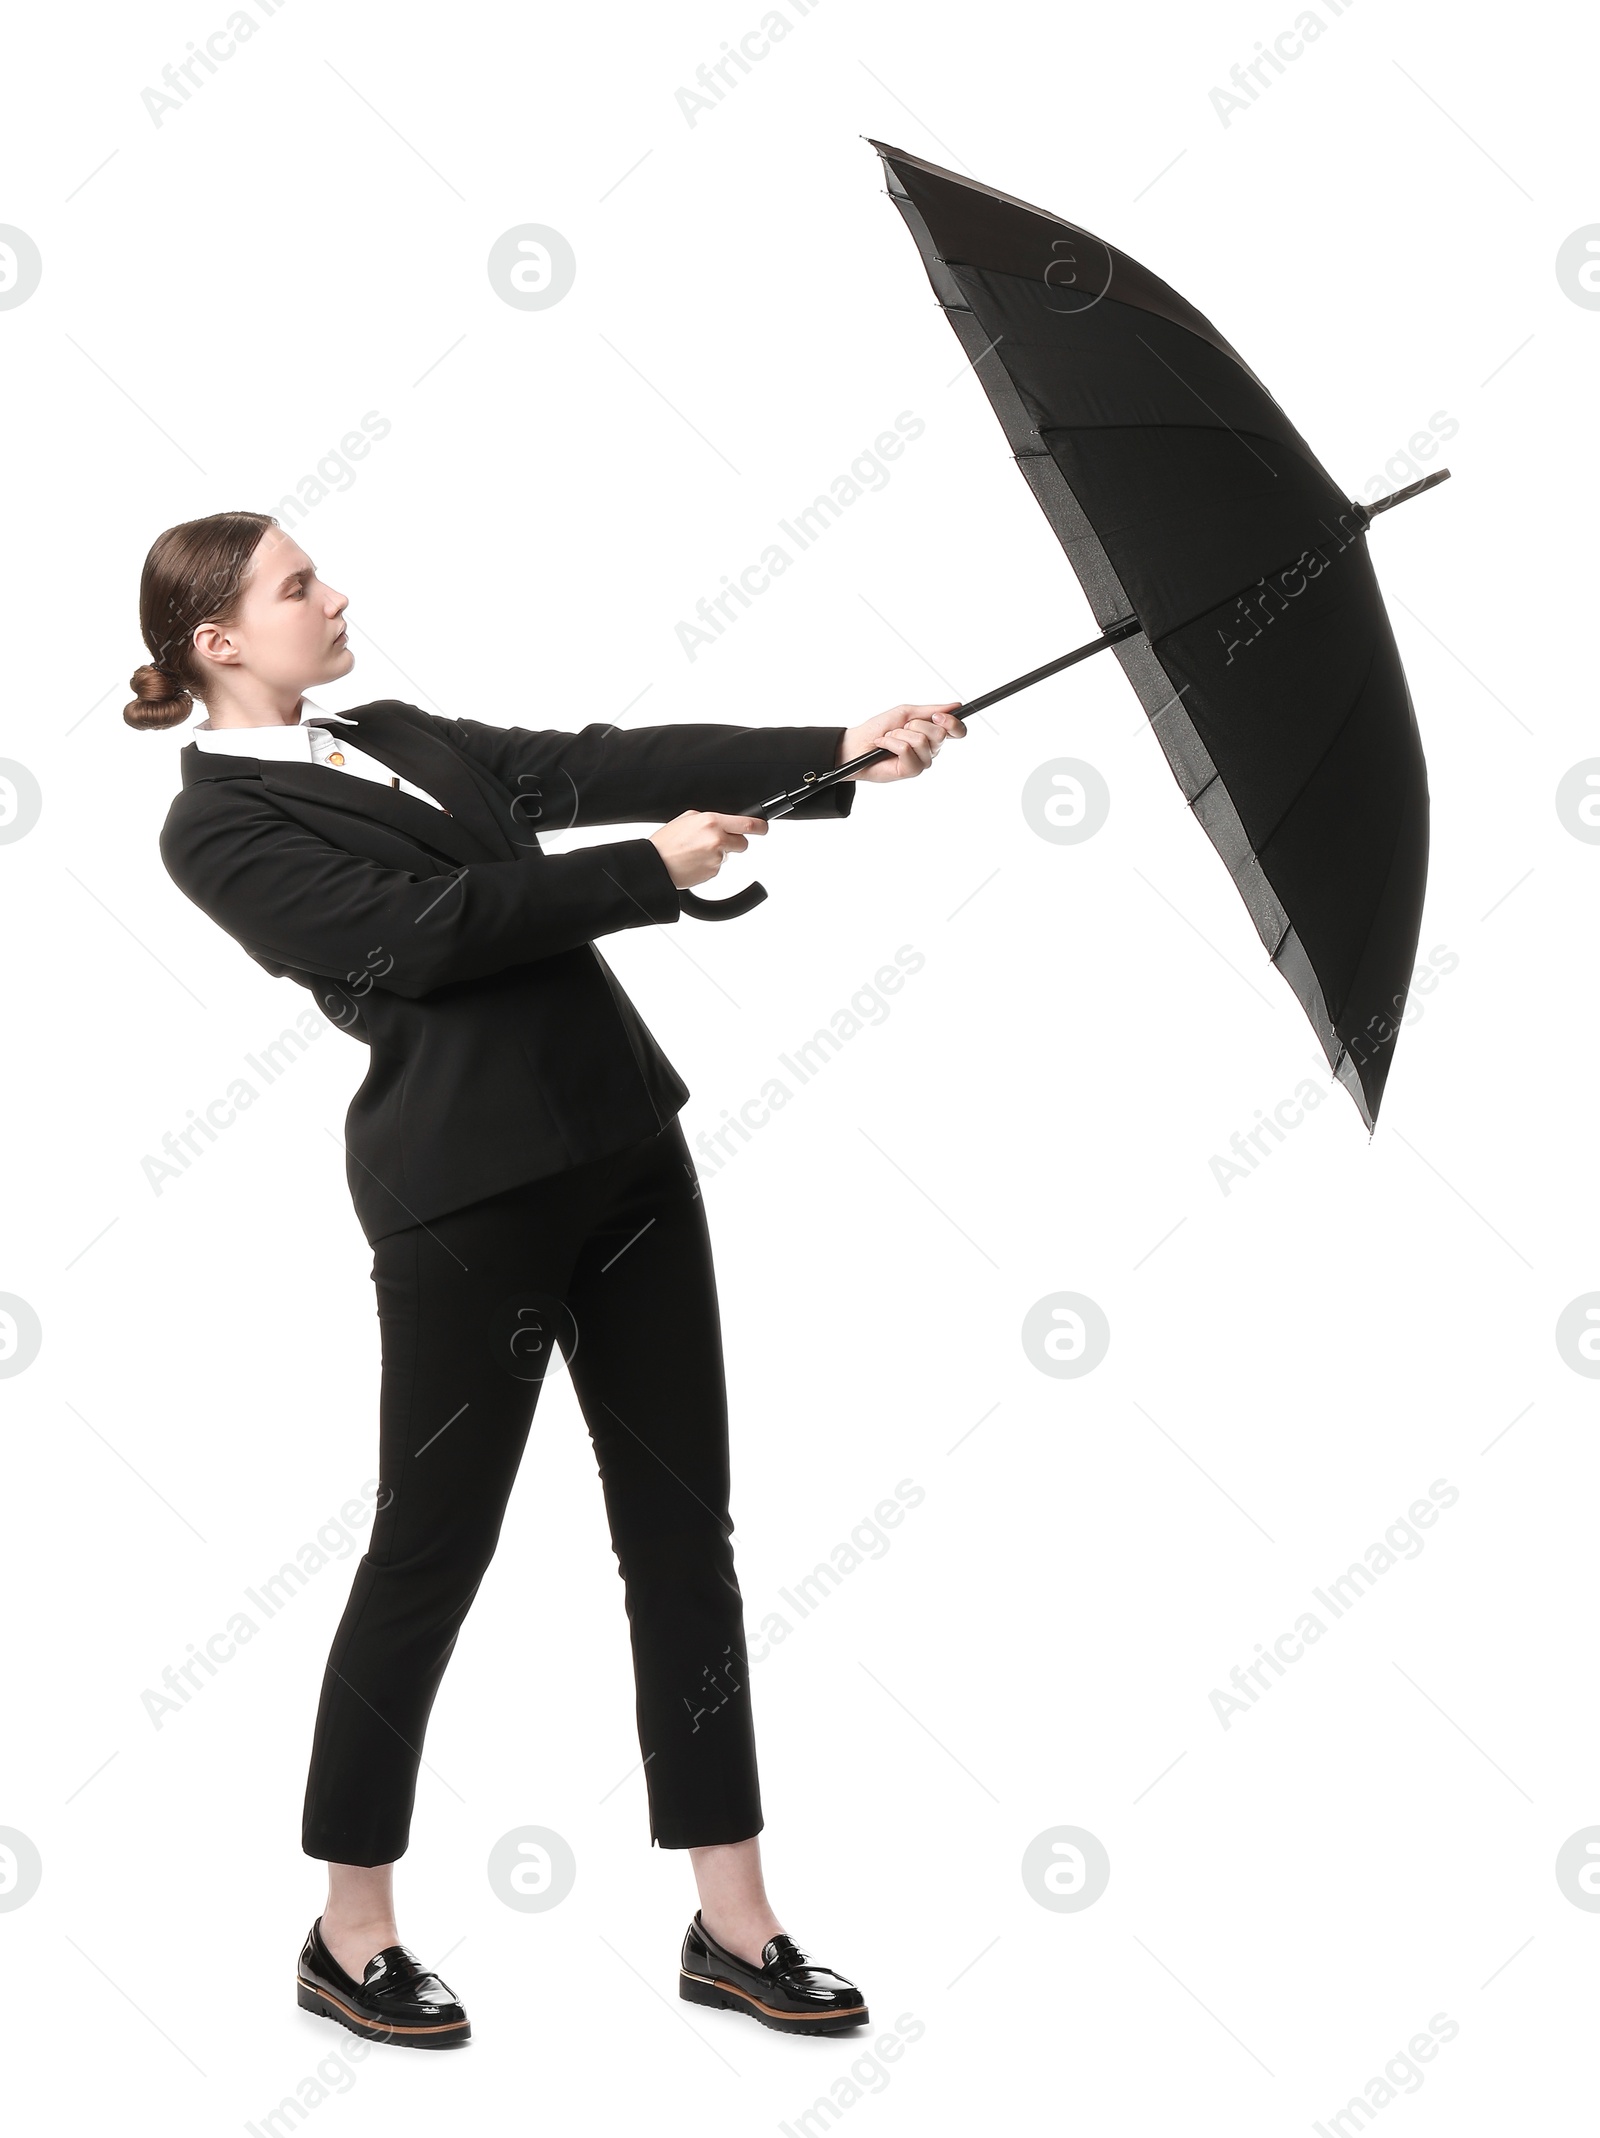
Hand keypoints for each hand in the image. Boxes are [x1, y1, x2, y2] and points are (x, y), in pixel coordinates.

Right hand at [649, 811, 767, 888]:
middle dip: (735, 843)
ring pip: (729, 856)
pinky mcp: (713, 872)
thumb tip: (724, 822)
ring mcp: (716, 858)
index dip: (760, 827)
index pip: (747, 824)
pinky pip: (718, 867)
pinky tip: (695, 862)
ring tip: (696, 852)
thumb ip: (709, 818)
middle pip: (743, 843)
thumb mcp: (687, 819)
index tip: (764, 828)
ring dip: (718, 854)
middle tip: (718, 843)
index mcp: (712, 821)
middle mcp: (717, 839)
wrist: (655, 865)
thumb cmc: (667, 842)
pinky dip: (709, 865)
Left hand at [837, 702, 965, 781]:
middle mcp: (931, 749)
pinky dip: (891, 743)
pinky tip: (883, 746)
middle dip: (916, 725)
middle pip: (940, 734)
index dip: (952, 723)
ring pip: (922, 741)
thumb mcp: (906, 713)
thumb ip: (930, 710)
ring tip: (889, 738)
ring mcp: (922, 761)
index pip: (957, 731)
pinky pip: (906, 750)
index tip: (938, 716)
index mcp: (932, 734)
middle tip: (901, 728)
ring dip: (900, 734)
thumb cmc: (879, 728)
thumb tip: (956, 705)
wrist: (857, 744)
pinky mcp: (911, 771)